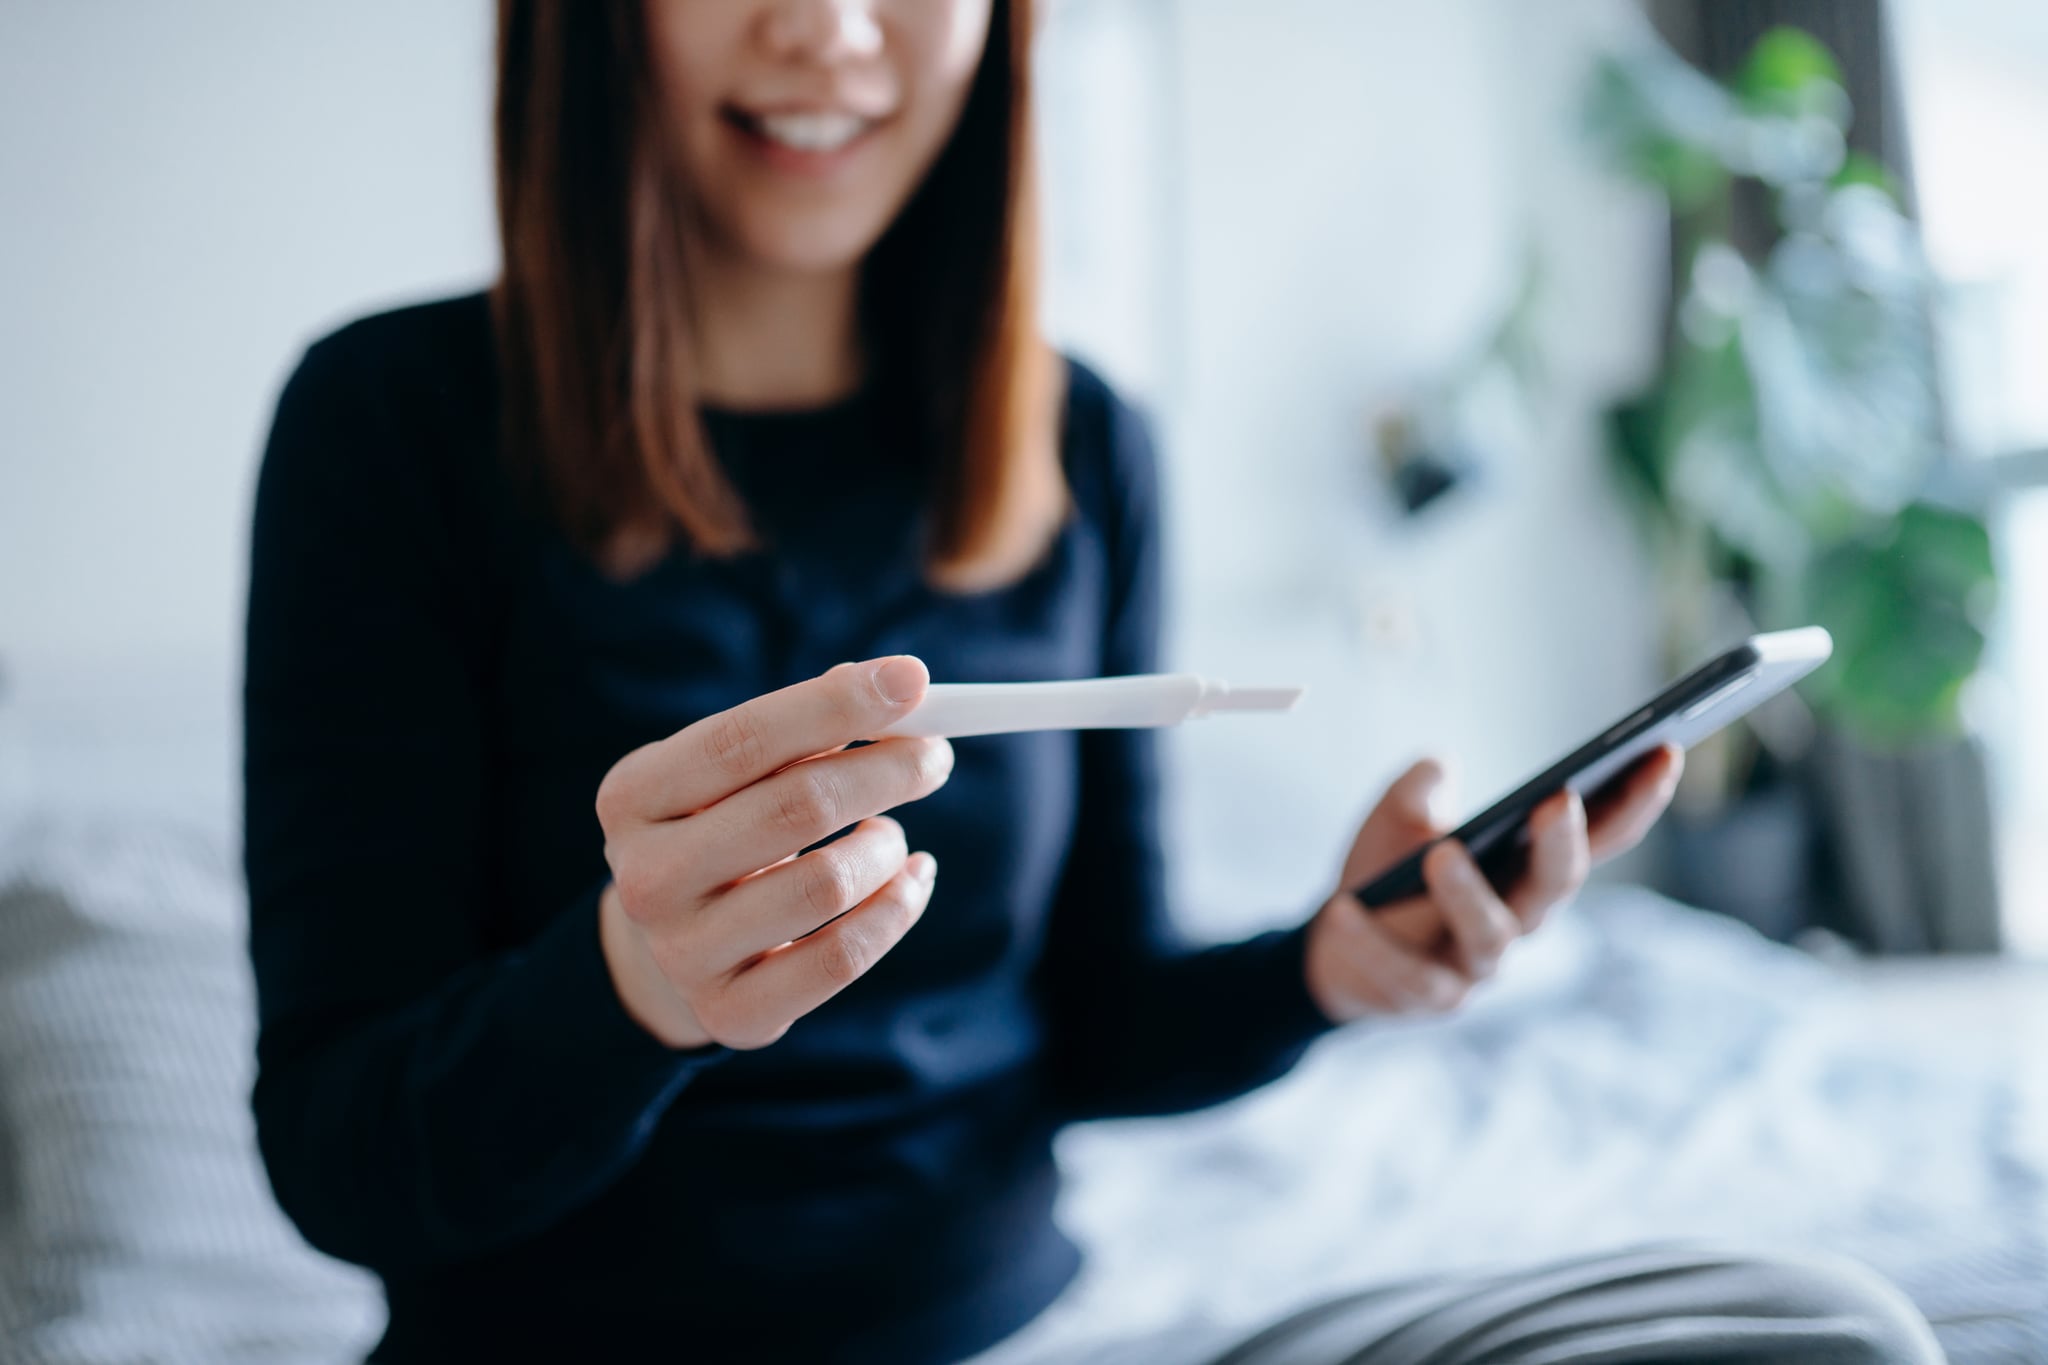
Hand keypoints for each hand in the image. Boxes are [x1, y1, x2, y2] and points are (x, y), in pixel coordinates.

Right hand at [594, 657, 953, 1049]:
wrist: (675, 947)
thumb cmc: (725, 828)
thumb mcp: (736, 771)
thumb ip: (805, 727)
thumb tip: (901, 686)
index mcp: (633, 796)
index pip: (744, 739)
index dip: (836, 705)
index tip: (914, 679)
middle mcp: (644, 878)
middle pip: (795, 807)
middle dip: (886, 770)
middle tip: (936, 755)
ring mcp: (683, 953)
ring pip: (827, 884)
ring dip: (886, 846)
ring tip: (889, 835)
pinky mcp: (732, 1013)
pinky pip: (842, 957)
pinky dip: (897, 908)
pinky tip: (911, 880)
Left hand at [1303, 746, 1682, 1023]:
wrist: (1332, 948)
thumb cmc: (1386, 874)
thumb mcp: (1397, 816)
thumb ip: (1421, 788)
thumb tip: (1438, 767)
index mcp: (1529, 869)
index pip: (1599, 834)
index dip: (1636, 798)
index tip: (1665, 751)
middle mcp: (1520, 920)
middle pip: (1557, 887)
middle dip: (1563, 847)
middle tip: (1560, 803)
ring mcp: (1479, 966)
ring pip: (1491, 936)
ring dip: (1468, 893)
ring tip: (1441, 853)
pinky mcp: (1430, 999)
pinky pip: (1406, 973)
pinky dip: (1373, 941)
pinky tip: (1344, 910)